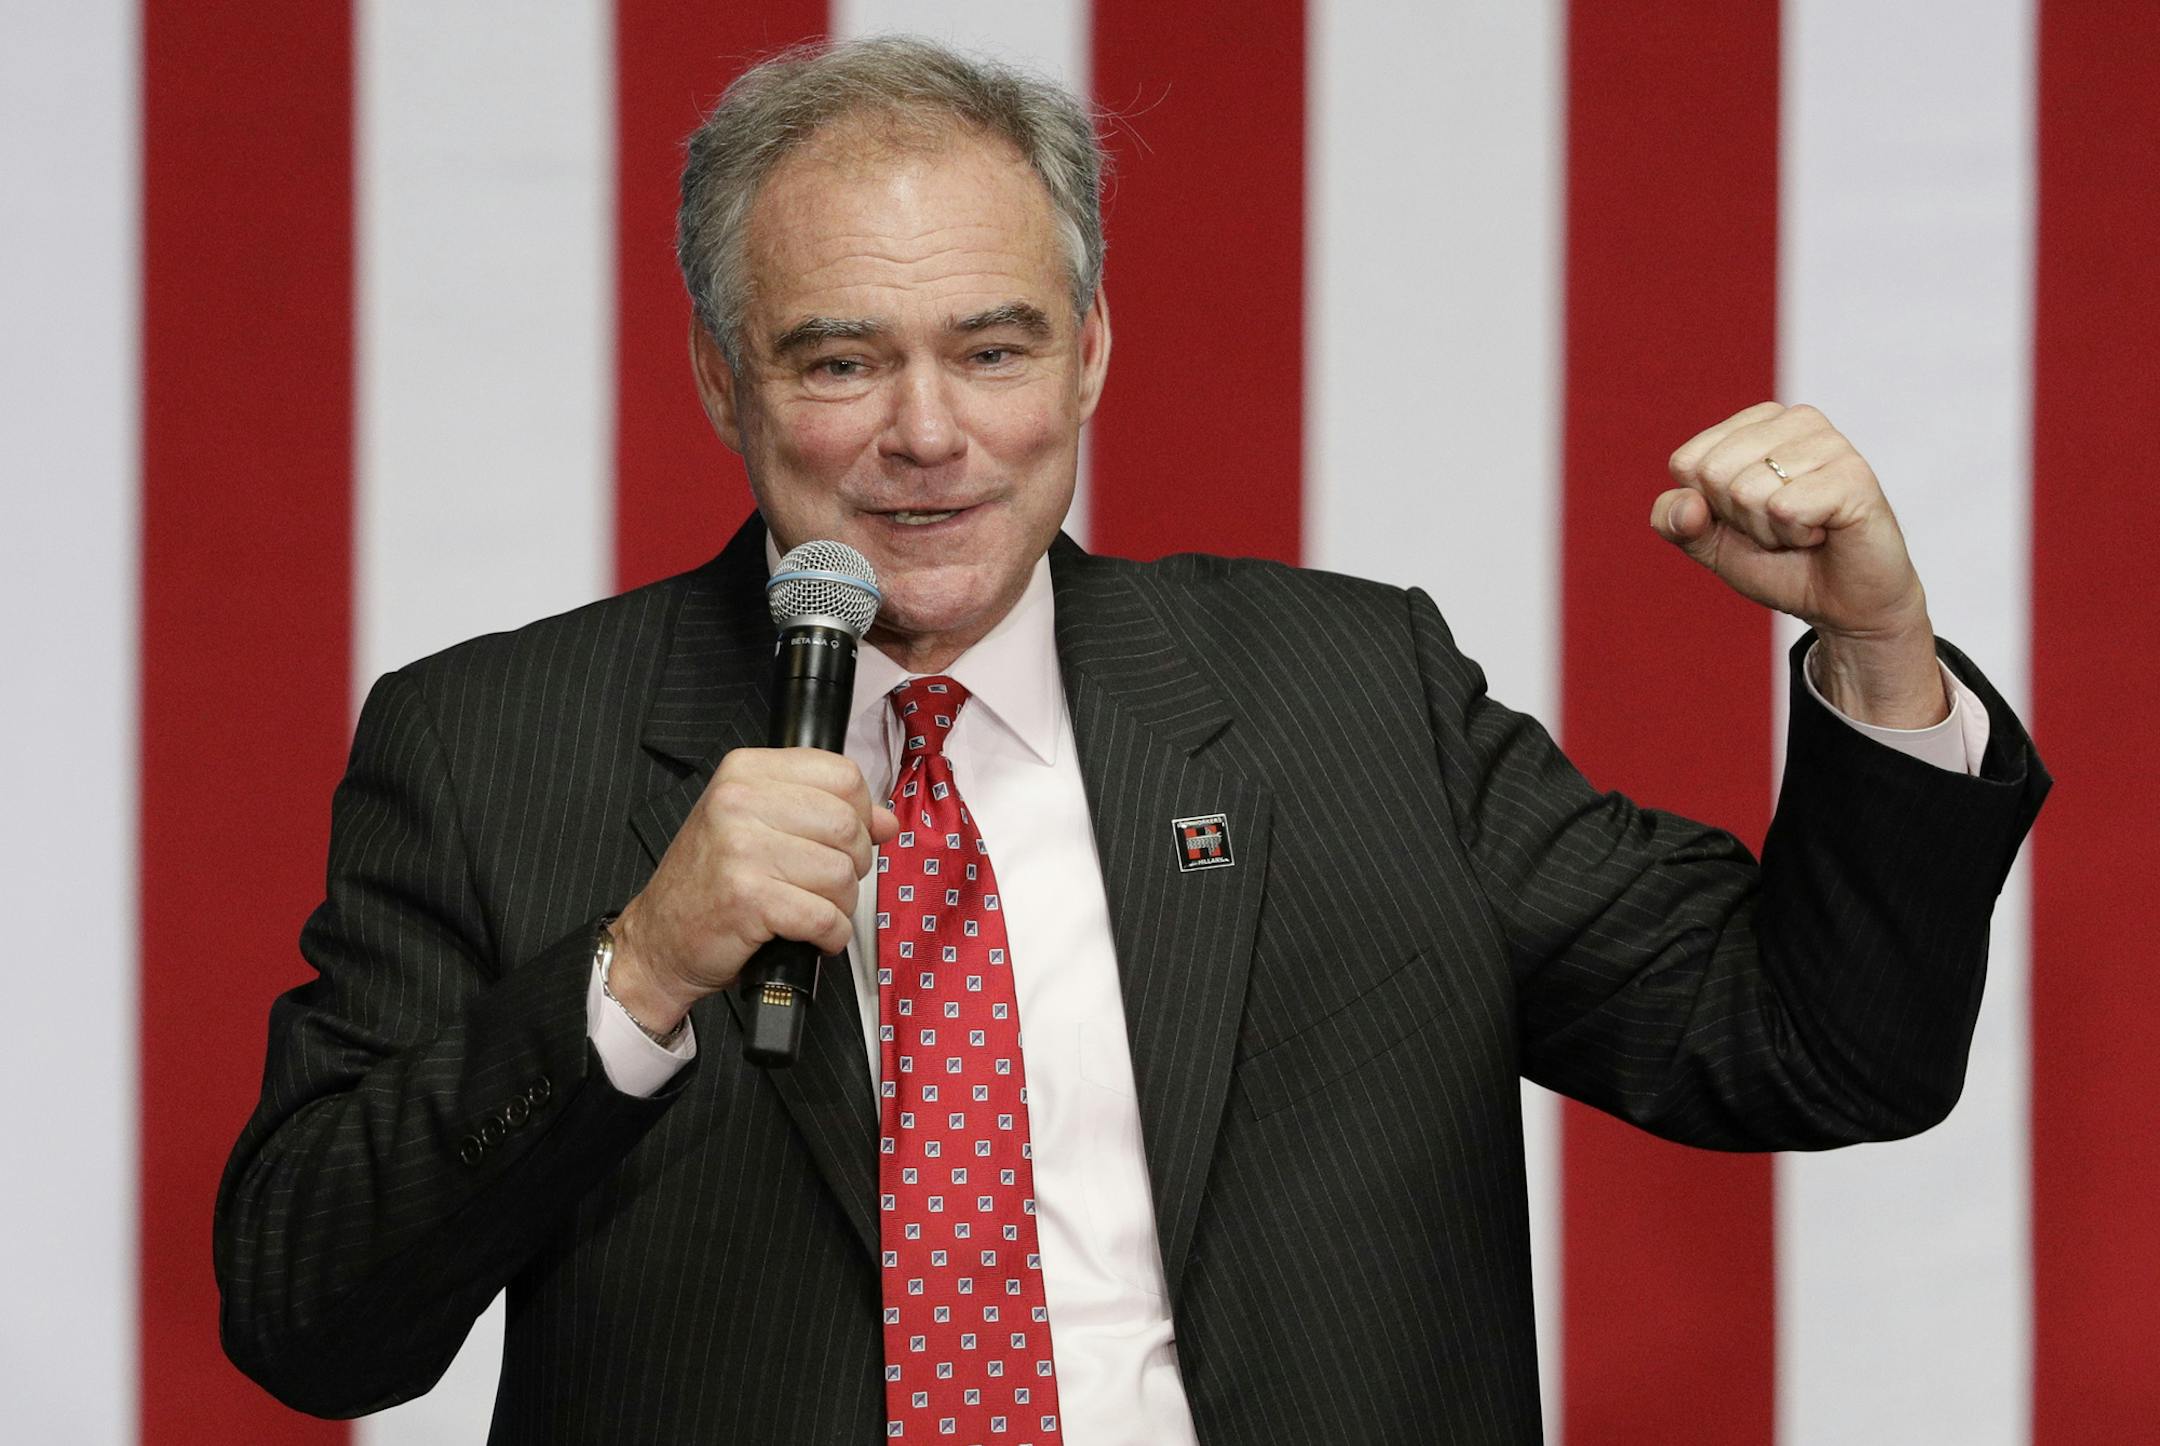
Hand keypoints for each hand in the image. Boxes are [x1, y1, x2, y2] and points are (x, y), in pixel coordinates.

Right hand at [608, 749, 899, 1031]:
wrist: (659, 939)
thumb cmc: (710, 883)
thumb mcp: (758, 826)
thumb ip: (822, 811)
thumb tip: (886, 821)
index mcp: (745, 772)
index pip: (842, 774)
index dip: (861, 811)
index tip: (846, 838)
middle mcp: (738, 801)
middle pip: (847, 824)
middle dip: (854, 863)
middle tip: (827, 882)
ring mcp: (741, 849)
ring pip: (841, 873)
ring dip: (841, 905)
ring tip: (814, 910)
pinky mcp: (748, 898)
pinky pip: (824, 916)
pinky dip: (831, 935)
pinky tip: (813, 936)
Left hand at [1653, 402, 1947, 726]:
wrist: (1843, 605)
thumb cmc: (1779, 563)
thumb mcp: (1709, 544)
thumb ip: (1673, 521)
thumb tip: (1685, 503)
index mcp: (1755, 424)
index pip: (1688, 463)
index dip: (1709, 509)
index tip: (1749, 518)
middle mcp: (1794, 421)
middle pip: (1714, 473)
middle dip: (1739, 519)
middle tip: (1779, 528)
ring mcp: (1828, 442)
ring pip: (1747, 491)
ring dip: (1769, 531)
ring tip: (1804, 530)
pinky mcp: (1853, 474)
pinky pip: (1784, 508)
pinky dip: (1795, 535)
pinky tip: (1823, 532)